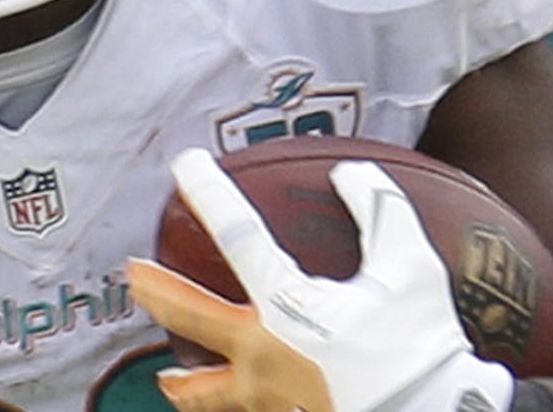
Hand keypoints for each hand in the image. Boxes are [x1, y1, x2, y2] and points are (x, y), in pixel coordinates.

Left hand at [128, 149, 514, 411]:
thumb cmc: (419, 350)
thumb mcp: (410, 269)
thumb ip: (379, 211)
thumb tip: (352, 176)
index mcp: (286, 304)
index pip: (236, 234)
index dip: (207, 191)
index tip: (186, 166)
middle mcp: (261, 351)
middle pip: (186, 314)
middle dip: (155, 290)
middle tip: (133, 274)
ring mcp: (266, 396)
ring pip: (201, 392)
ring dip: (180, 381)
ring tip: (166, 377)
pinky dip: (224, 411)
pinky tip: (227, 408)